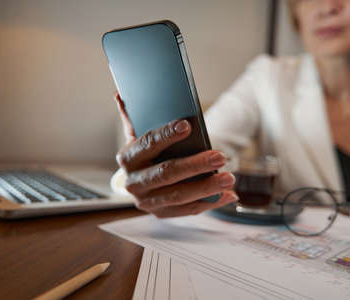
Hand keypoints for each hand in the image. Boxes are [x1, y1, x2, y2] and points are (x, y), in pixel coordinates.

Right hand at [114, 92, 238, 217]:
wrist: (140, 182)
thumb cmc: (146, 153)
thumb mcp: (138, 135)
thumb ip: (133, 117)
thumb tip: (120, 95)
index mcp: (127, 158)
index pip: (147, 144)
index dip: (166, 134)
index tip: (188, 125)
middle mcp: (133, 182)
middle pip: (166, 173)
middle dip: (195, 165)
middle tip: (220, 157)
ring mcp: (146, 201)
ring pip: (178, 195)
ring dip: (206, 187)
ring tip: (229, 178)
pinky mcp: (160, 213)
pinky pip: (187, 210)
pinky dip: (209, 203)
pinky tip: (228, 195)